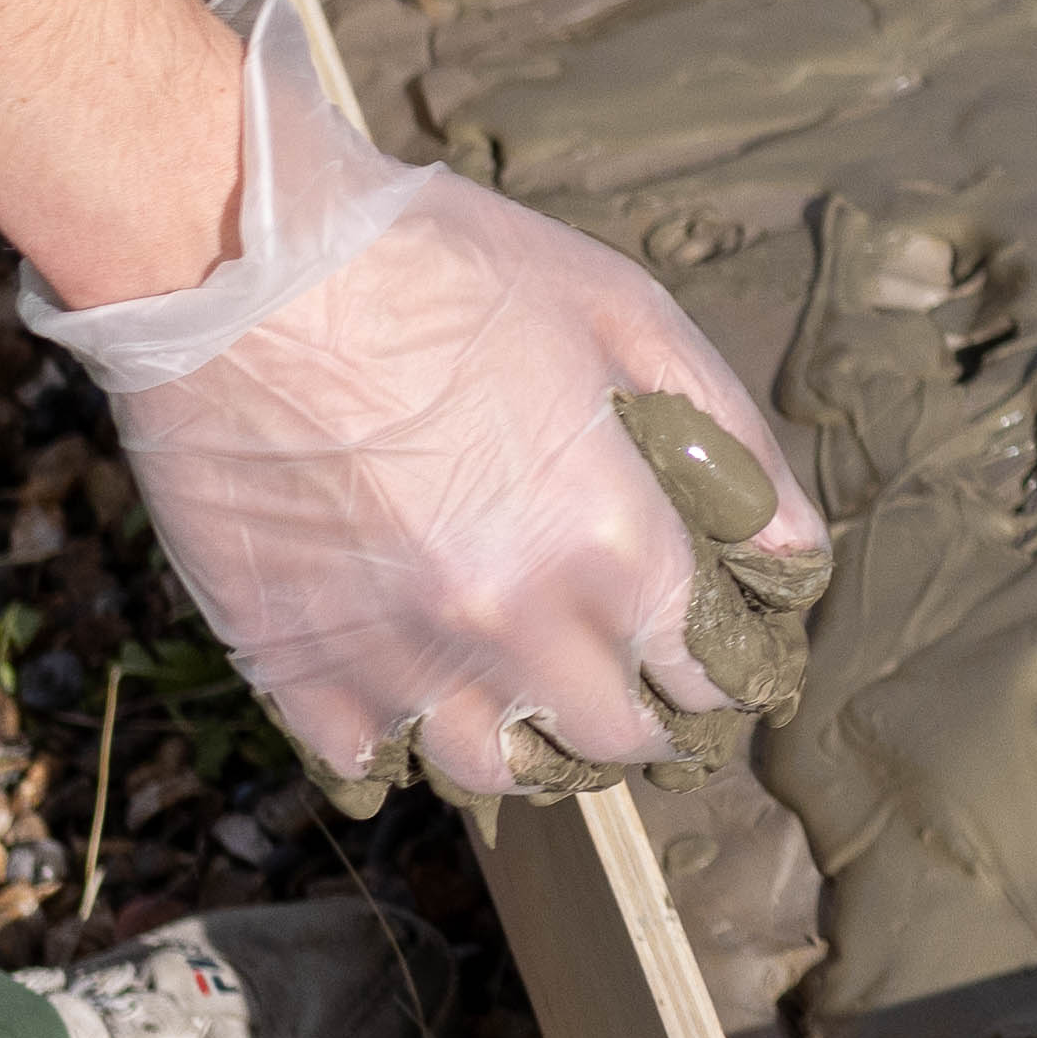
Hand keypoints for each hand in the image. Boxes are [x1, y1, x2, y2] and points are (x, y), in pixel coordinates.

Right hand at [42, 0, 824, 813]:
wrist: (242, 268)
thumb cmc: (443, 267)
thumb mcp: (623, 313)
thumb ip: (727, 436)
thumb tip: (794, 545)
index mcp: (609, 543)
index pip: (703, 671)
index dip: (722, 671)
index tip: (716, 660)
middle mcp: (512, 626)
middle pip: (611, 738)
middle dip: (641, 719)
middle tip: (635, 686)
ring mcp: (398, 659)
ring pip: (495, 770)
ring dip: (532, 747)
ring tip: (537, 706)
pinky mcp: (291, 668)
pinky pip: (368, 759)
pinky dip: (403, 742)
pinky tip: (416, 700)